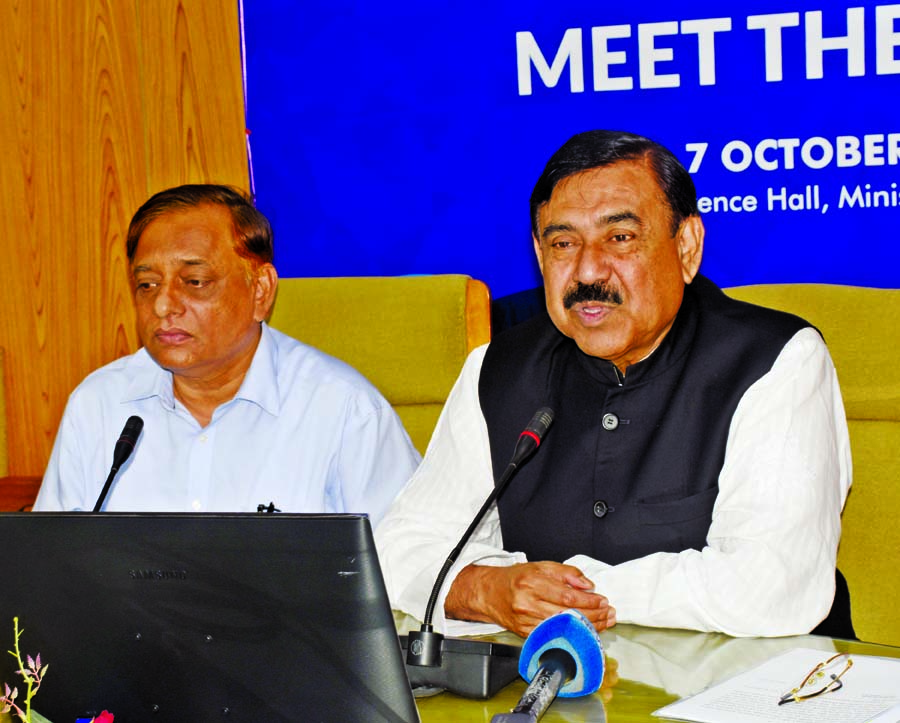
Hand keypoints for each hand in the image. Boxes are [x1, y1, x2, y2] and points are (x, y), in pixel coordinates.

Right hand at [444, 561, 616, 636]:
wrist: (490, 593)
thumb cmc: (516, 578)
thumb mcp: (540, 566)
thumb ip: (566, 573)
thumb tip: (588, 585)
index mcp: (532, 583)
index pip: (567, 595)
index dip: (588, 600)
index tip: (603, 600)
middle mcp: (528, 603)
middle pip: (567, 613)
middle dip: (593, 615)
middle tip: (608, 613)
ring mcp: (526, 621)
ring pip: (562, 627)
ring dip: (587, 626)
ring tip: (603, 622)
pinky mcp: (525, 634)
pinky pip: (553, 636)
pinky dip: (572, 634)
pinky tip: (585, 631)